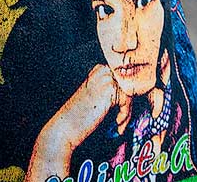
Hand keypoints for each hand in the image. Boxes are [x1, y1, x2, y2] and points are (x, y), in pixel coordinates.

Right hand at [27, 66, 129, 181]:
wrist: (66, 125)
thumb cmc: (80, 115)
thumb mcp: (96, 97)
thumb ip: (110, 90)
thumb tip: (130, 94)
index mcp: (98, 69)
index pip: (123, 79)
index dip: (125, 97)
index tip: (121, 112)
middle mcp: (102, 70)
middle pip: (128, 85)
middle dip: (127, 104)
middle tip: (122, 119)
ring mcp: (105, 79)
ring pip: (129, 93)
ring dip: (127, 112)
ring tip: (119, 124)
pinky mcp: (109, 91)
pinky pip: (127, 101)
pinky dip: (125, 115)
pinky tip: (118, 124)